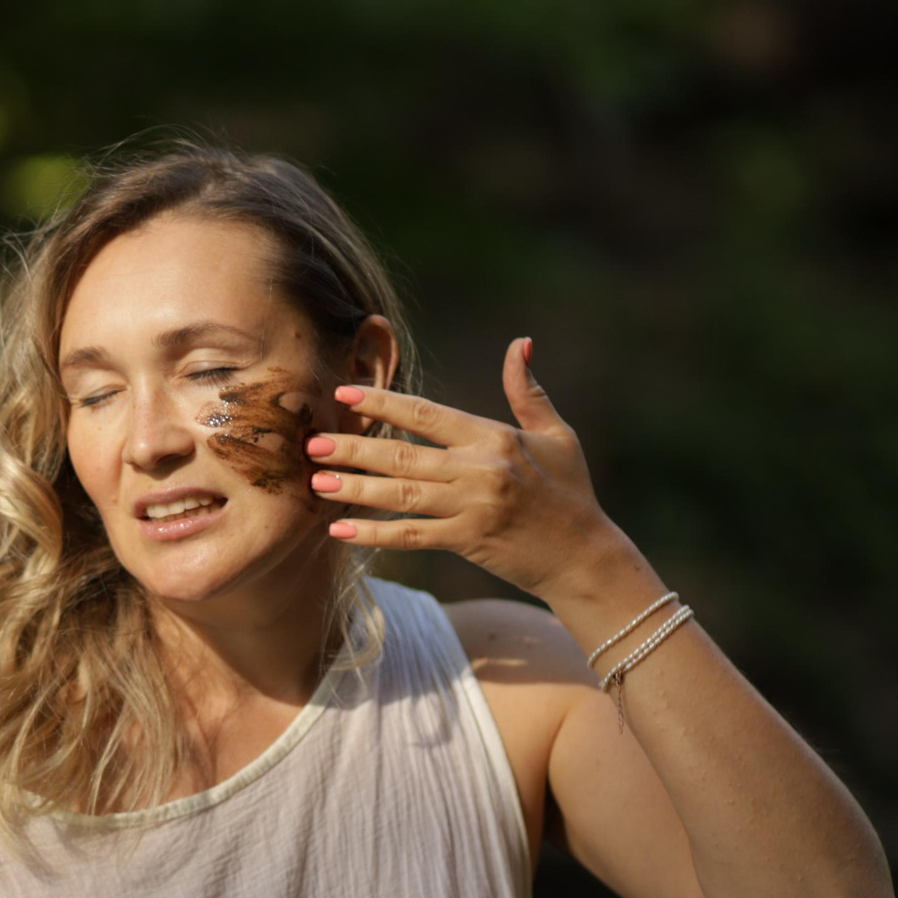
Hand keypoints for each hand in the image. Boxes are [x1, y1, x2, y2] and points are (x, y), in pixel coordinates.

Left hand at [310, 337, 629, 600]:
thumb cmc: (570, 491)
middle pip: (404, 456)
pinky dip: (375, 535)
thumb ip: (527, 391)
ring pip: (401, 496)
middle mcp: (480, 469)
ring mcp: (473, 507)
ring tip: (316, 483)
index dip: (383, 404)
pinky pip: (413, 536)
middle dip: (354, 449)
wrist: (585, 555)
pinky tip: (341, 530)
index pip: (427, 415)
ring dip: (355, 489)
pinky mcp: (469, 540)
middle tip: (313, 444)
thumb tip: (520, 343)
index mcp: (494, 437)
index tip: (343, 395)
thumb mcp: (556, 434)